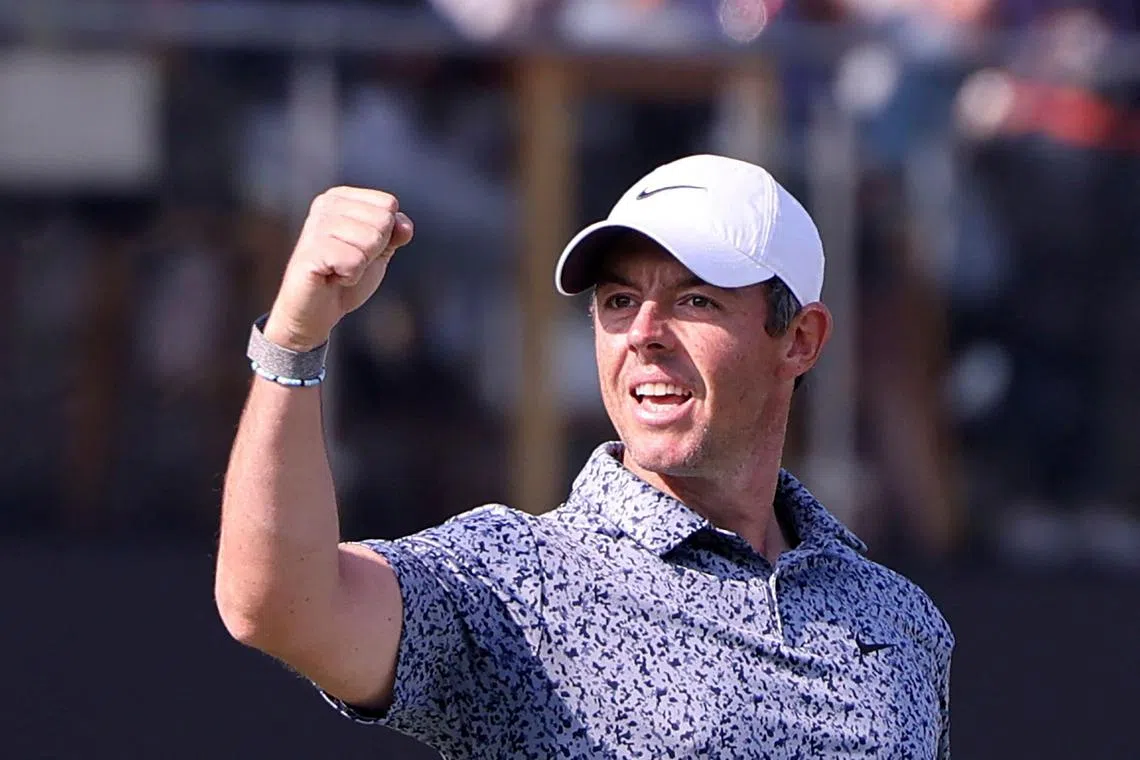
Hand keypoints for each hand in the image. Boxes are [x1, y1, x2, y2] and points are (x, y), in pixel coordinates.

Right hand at [264, 187, 413, 351]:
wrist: (317, 311)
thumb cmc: (346, 277)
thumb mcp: (378, 251)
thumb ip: (394, 233)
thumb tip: (404, 227)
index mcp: (340, 198)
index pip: (388, 204)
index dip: (385, 235)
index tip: (360, 249)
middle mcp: (325, 205)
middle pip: (383, 221)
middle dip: (374, 251)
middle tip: (350, 262)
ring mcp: (315, 226)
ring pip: (371, 240)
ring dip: (361, 265)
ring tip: (340, 269)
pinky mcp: (310, 251)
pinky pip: (354, 261)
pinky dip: (351, 276)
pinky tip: (332, 277)